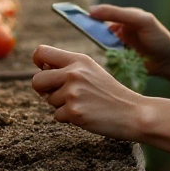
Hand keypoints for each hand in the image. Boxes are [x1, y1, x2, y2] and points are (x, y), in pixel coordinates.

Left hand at [31, 45, 146, 140]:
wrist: (133, 112)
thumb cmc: (110, 93)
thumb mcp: (92, 71)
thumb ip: (68, 68)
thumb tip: (40, 71)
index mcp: (78, 59)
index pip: (41, 52)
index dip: (38, 62)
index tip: (43, 70)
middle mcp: (74, 73)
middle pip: (36, 80)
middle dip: (42, 90)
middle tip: (58, 94)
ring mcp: (73, 92)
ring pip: (48, 100)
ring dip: (61, 106)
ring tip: (83, 104)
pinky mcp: (74, 112)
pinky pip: (57, 116)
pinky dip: (68, 119)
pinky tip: (85, 114)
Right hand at [88, 4, 169, 76]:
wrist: (169, 61)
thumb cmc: (158, 37)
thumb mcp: (140, 21)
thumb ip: (118, 14)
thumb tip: (92, 11)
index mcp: (123, 17)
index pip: (101, 13)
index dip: (88, 15)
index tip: (73, 16)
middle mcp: (118, 30)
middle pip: (97, 29)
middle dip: (91, 31)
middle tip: (85, 33)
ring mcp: (117, 45)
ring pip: (100, 44)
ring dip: (99, 46)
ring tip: (103, 47)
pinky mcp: (118, 59)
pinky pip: (105, 56)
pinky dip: (104, 57)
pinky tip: (107, 58)